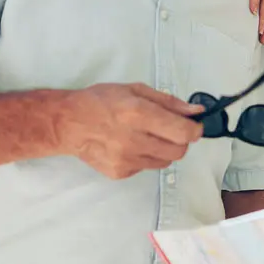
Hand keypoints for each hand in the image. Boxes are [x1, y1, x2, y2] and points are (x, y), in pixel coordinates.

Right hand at [59, 83, 203, 179]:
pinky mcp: (120, 173)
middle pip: (179, 151)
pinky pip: (146, 167)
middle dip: (180, 140)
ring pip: (165, 162)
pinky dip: (145, 157)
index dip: (195, 130)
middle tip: (169, 130)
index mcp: (138, 114)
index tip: (194, 125)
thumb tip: (196, 111)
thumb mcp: (134, 90)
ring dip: (163, 149)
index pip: (183, 132)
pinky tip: (128, 146)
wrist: (68, 124)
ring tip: (145, 136)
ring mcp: (126, 160)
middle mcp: (134, 140)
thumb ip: (168, 102)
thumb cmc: (101, 101)